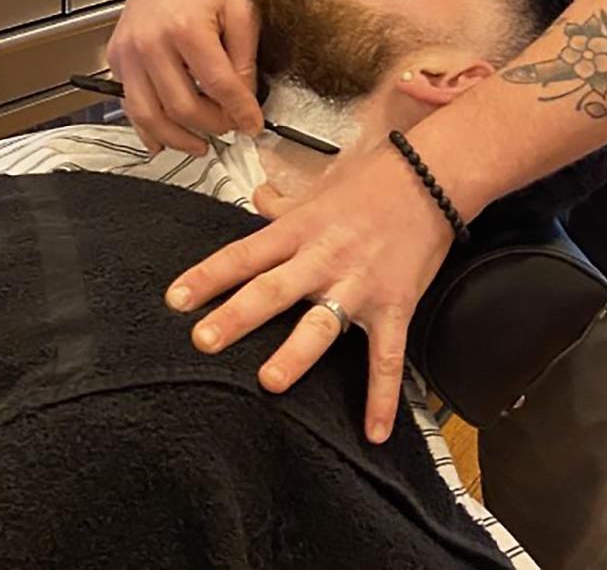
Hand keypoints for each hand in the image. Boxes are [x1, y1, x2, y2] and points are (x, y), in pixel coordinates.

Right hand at [108, 0, 262, 153]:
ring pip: (150, 116)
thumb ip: (245, 56)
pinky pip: (130, 106)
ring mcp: (129, 54)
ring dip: (179, 139)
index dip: (240, 112)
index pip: (218, 85)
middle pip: (183, 107)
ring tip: (201, 144)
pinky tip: (167, 138)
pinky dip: (148, 130)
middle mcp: (152, 44)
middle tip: (230, 128)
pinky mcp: (117, 60)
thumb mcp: (238, 8)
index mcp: (187, 28)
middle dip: (213, 127)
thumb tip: (244, 99)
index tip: (253, 125)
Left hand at [165, 143, 454, 441]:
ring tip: (269, 382)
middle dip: (237, 315)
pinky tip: (373, 430)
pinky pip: (386, 357)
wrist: (431, 176)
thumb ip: (284, 204)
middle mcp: (323, 258)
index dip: (208, 276)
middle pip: (273, 289)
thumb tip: (256, 198)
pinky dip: (381, 397)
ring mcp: (358, 285)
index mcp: (300, 231)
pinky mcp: (393, 306)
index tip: (176, 298)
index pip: (244, 254)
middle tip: (203, 340)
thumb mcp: (320, 187)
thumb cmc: (373, 180)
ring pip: (321, 324)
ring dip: (295, 354)